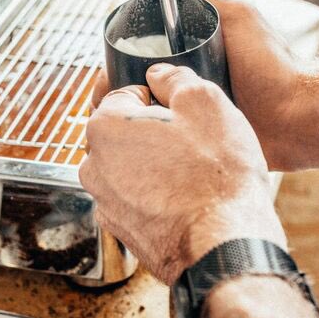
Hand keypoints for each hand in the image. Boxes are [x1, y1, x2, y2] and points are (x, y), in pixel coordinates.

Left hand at [81, 64, 285, 283]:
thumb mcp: (206, 101)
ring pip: (130, 167)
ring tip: (192, 173)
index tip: (180, 111)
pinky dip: (157, 196)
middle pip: (124, 132)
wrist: (225, 243)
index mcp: (105, 126)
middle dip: (152, 132)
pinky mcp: (122, 231)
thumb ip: (175, 77)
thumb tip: (160, 74)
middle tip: (190, 142)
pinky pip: (137, 200)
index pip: (125, 94)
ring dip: (154, 165)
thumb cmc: (216, 172)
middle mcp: (94, 166)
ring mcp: (106, 203)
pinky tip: (187, 200)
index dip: (158, 98)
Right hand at [92, 0, 303, 170]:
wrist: (299, 116)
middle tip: (104, 108)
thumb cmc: (274, 65)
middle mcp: (190, 86)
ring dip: (131, 125)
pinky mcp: (203, 143)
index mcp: (193, 57)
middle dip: (118, 100)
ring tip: (112, 130)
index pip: (143, 59)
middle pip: (141, 91)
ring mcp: (195, 116)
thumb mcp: (235, 17)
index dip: (119, 67)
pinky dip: (153, 148)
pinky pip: (171, 146)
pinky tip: (139, 150)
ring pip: (151, 121)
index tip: (104, 77)